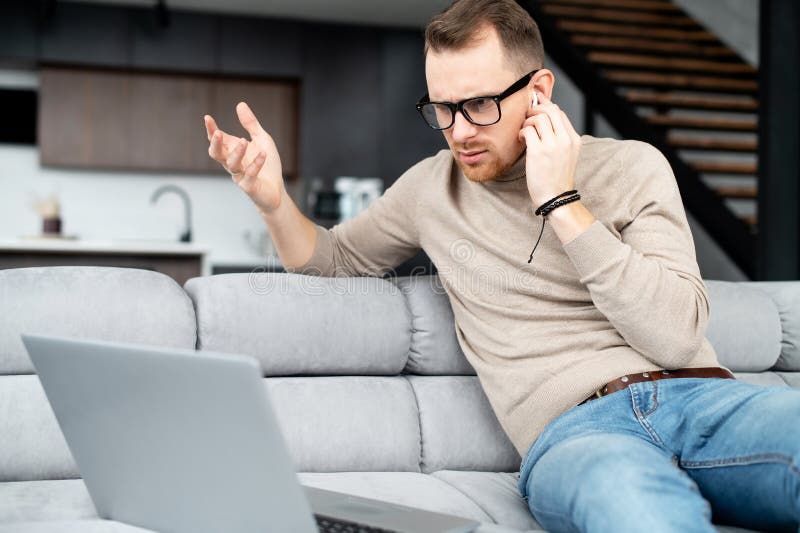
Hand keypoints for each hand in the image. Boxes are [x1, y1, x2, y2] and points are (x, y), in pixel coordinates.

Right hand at [204, 102, 284, 214]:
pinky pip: (250, 175)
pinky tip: (263, 154)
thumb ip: (251, 124)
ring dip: (237, 152)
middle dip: (215, 144)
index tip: (207, 118)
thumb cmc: (268, 165)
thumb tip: (240, 104)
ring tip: (244, 141)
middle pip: (216, 154)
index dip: (211, 130)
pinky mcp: (250, 186)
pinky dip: (256, 164)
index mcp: (232, 151)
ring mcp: (240, 175)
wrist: (277, 190)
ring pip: (231, 164)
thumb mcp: (262, 139)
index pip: (217, 140)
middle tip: (218, 133)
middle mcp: (232, 163)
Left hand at [518, 93, 581, 208]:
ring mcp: (552, 145)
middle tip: (527, 116)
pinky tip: (521, 139)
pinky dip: (522, 131)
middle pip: (551, 110)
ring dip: (528, 121)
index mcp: (574, 139)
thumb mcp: (566, 154)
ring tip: (525, 131)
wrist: (555, 198)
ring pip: (539, 118)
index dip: (545, 105)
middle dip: (536, 108)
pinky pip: (528, 130)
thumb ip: (559, 137)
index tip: (536, 103)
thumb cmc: (556, 178)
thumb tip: (544, 119)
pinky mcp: (538, 152)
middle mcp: (565, 139)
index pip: (560, 112)